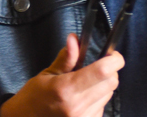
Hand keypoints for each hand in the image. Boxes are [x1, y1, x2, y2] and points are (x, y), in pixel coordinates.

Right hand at [0, 33, 123, 116]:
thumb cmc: (33, 98)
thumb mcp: (47, 75)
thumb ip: (66, 58)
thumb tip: (74, 39)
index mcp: (66, 89)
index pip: (103, 71)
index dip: (114, 60)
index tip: (112, 54)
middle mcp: (77, 106)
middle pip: (111, 82)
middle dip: (109, 71)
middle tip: (97, 67)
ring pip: (109, 94)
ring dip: (102, 86)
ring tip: (84, 86)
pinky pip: (102, 107)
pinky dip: (98, 100)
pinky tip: (83, 99)